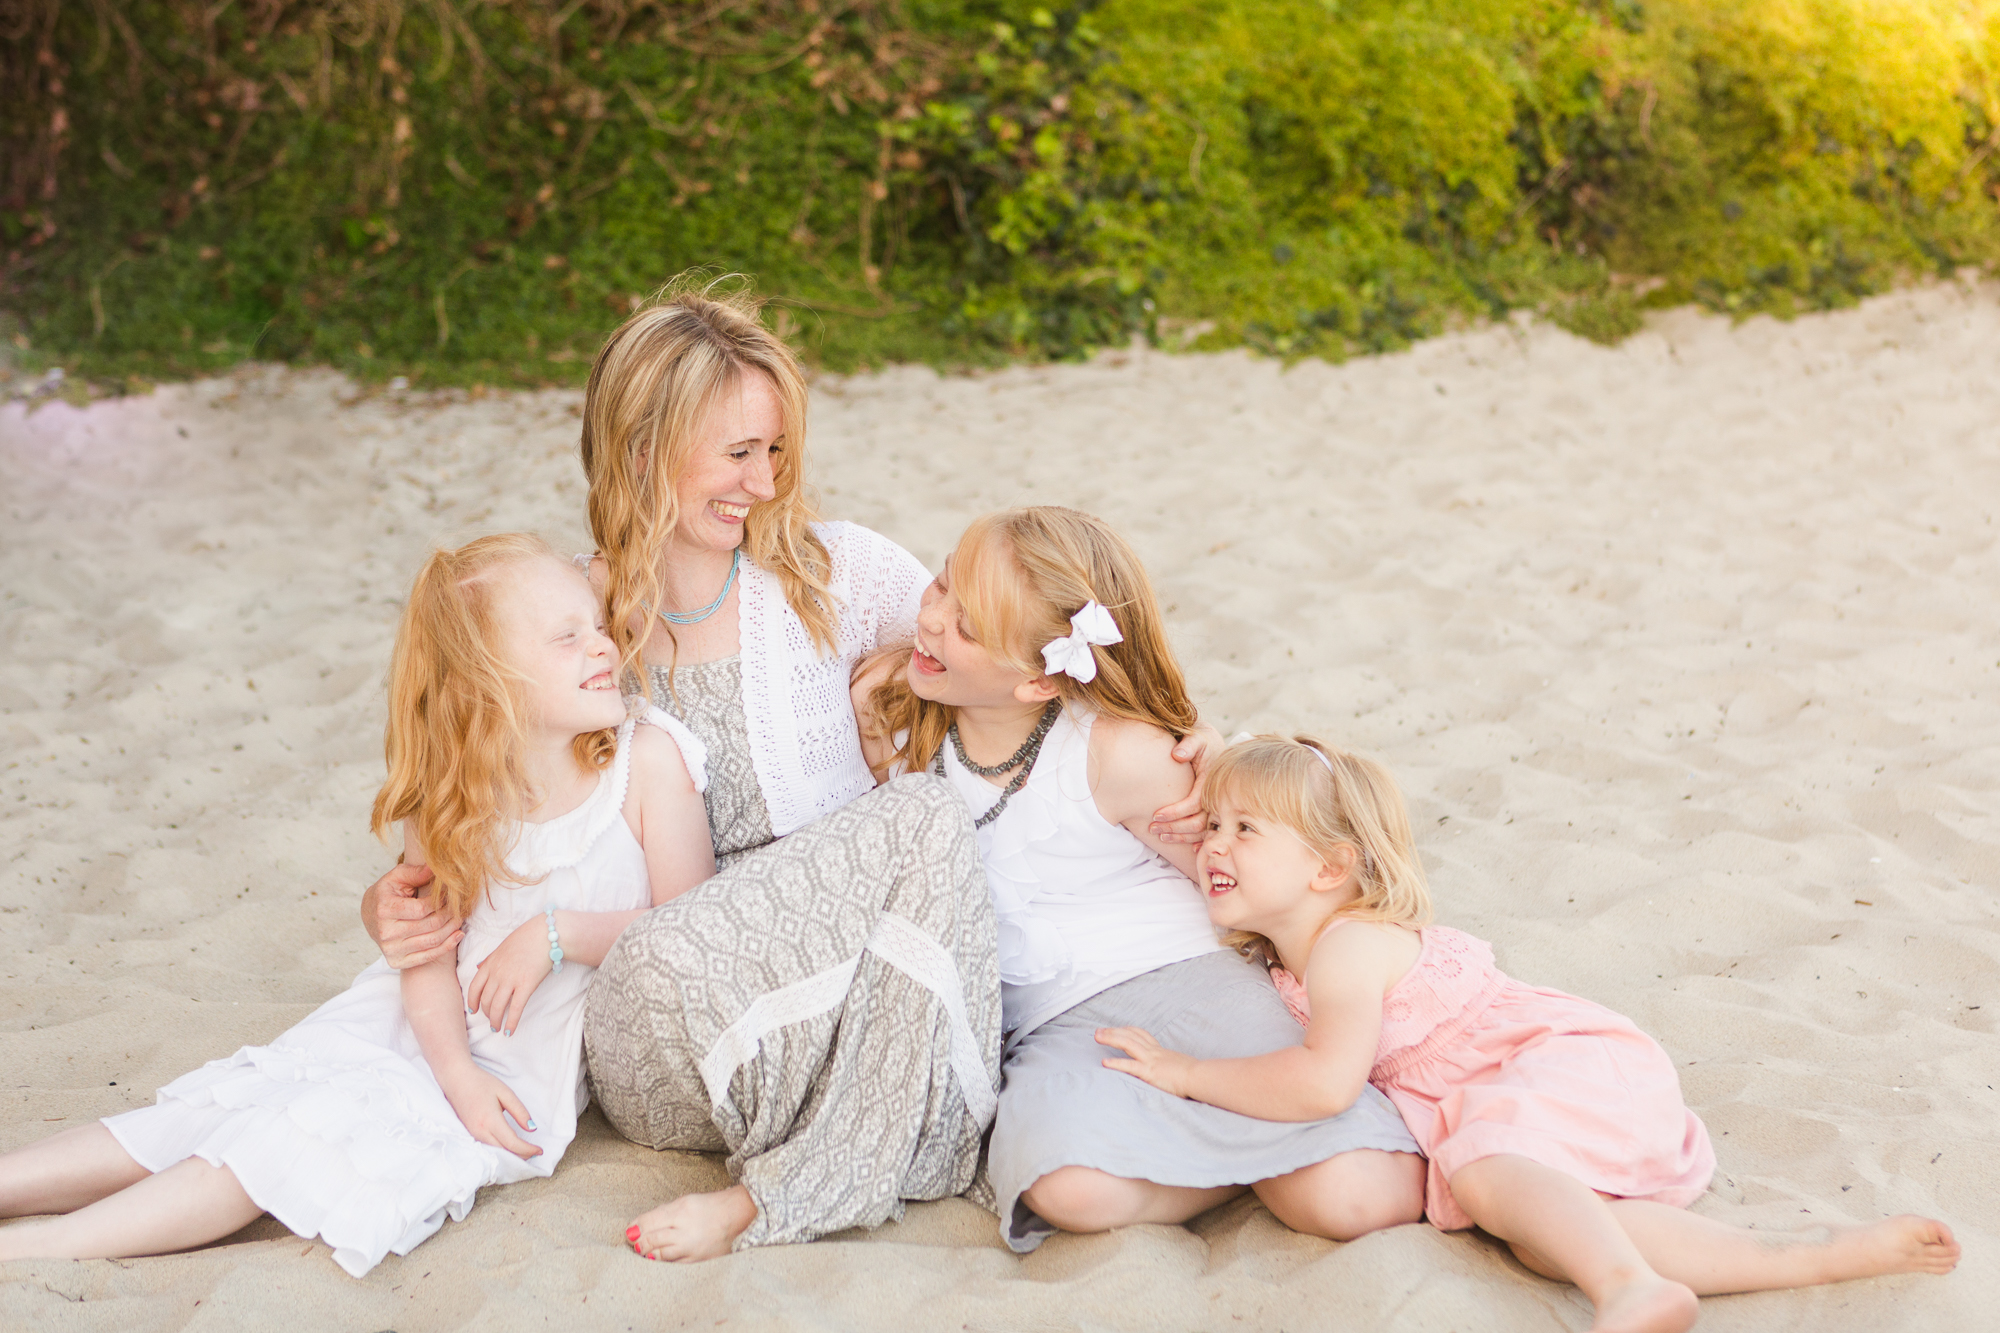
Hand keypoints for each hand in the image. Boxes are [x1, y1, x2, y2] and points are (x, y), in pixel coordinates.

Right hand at [365, 862, 462, 969]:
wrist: (370, 915)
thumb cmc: (387, 893)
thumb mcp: (397, 877)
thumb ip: (416, 872)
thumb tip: (436, 868)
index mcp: (384, 910)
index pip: (422, 909)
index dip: (441, 901)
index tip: (451, 894)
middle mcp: (385, 932)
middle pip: (430, 926)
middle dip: (450, 914)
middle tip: (460, 905)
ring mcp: (390, 950)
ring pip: (432, 942)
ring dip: (452, 929)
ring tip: (460, 917)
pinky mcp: (396, 962)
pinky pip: (428, 957)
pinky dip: (447, 946)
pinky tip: (458, 934)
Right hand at [437, 1065, 541, 1158]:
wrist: (456, 1079)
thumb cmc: (481, 1083)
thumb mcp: (505, 1093)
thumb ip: (520, 1111)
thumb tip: (532, 1129)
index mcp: (490, 1120)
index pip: (512, 1143)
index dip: (528, 1150)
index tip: (540, 1151)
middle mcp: (479, 1132)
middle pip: (504, 1152)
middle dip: (522, 1155)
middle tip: (536, 1153)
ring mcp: (472, 1135)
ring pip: (495, 1153)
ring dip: (511, 1155)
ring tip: (526, 1152)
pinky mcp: (469, 1134)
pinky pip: (487, 1148)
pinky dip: (500, 1152)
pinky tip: (510, 1149)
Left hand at [465, 914, 554, 1036]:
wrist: (546, 934)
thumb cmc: (527, 937)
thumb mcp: (503, 946)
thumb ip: (490, 958)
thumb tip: (478, 967)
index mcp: (490, 963)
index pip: (474, 987)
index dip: (472, 1001)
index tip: (473, 1010)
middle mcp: (497, 974)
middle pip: (485, 1000)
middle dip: (486, 1014)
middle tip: (490, 1020)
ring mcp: (510, 980)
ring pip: (497, 1007)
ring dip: (495, 1021)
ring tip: (497, 1028)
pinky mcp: (526, 986)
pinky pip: (515, 1009)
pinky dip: (511, 1022)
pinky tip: (509, 1031)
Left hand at [1097, 1026, 1198, 1098]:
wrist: (1200, 1076)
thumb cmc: (1195, 1074)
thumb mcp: (1180, 1065)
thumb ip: (1172, 1065)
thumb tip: (1173, 1070)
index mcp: (1161, 1051)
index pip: (1141, 1034)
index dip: (1127, 1030)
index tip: (1118, 1028)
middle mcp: (1154, 1052)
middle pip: (1130, 1035)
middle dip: (1113, 1031)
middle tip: (1098, 1030)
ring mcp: (1151, 1060)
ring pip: (1127, 1043)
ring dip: (1110, 1038)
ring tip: (1096, 1036)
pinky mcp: (1149, 1071)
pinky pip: (1129, 1065)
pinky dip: (1115, 1063)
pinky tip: (1104, 1063)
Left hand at [1149, 721, 1224, 842]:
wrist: (1211, 741)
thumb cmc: (1200, 738)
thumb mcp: (1197, 736)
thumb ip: (1188, 744)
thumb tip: (1177, 754)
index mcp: (1211, 780)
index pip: (1194, 803)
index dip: (1175, 812)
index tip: (1155, 814)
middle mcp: (1217, 796)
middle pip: (1199, 822)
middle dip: (1175, 828)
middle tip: (1153, 829)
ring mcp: (1218, 804)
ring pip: (1203, 830)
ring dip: (1182, 836)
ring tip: (1161, 837)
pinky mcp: (1216, 810)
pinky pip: (1209, 831)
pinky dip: (1198, 841)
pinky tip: (1187, 847)